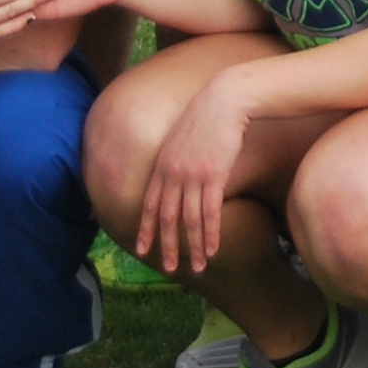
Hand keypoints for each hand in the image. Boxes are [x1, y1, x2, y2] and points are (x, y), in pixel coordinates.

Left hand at [137, 77, 256, 275]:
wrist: (225, 99)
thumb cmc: (206, 116)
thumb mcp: (180, 138)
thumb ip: (173, 159)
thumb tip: (173, 176)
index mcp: (162, 164)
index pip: (148, 204)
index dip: (145, 229)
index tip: (142, 250)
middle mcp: (173, 173)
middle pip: (166, 217)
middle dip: (167, 246)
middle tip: (169, 268)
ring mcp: (193, 175)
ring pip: (189, 220)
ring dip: (192, 247)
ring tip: (196, 268)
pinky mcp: (214, 175)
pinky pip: (211, 212)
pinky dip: (211, 234)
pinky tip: (212, 249)